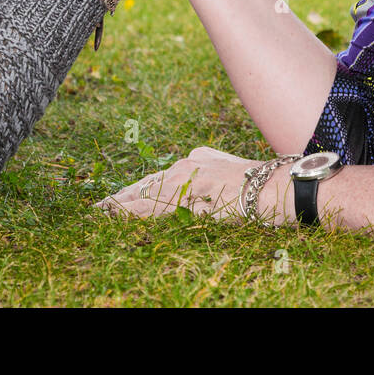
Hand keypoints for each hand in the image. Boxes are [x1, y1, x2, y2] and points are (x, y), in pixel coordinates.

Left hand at [94, 146, 292, 224]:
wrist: (277, 187)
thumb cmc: (262, 188)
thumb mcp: (230, 179)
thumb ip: (210, 181)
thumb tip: (199, 197)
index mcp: (196, 160)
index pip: (159, 177)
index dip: (136, 190)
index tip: (116, 200)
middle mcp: (187, 164)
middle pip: (146, 183)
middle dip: (121, 197)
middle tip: (96, 207)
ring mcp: (186, 178)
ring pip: (145, 194)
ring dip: (120, 205)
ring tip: (97, 213)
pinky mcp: (188, 194)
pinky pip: (153, 205)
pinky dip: (131, 210)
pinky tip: (114, 214)